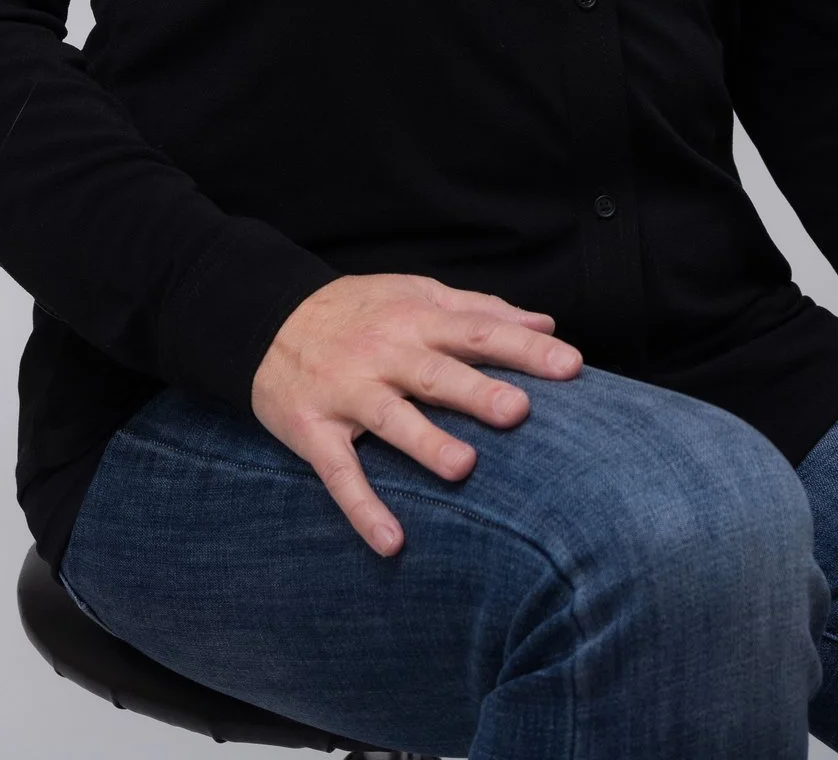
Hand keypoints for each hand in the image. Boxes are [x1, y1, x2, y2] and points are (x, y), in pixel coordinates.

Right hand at [251, 272, 583, 557]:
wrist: (267, 320)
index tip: (571, 366)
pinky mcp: (314, 431)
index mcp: (416, 320)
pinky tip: (392, 542)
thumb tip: (545, 324)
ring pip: (390, 420)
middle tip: (519, 412)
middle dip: (476, 392)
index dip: (524, 348)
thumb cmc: (359, 311)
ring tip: (464, 468)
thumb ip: (479, 310)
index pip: (478, 332)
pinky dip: (363, 508)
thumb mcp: (415, 295)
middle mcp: (384, 355)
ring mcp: (347, 394)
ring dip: (424, 443)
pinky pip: (339, 473)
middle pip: (436, 374)